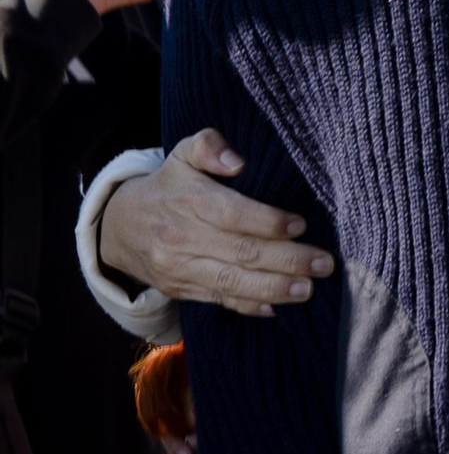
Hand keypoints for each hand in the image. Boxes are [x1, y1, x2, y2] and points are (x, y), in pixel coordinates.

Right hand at [98, 129, 335, 316]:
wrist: (120, 227)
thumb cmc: (169, 186)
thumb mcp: (183, 154)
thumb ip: (209, 145)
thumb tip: (236, 160)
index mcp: (188, 200)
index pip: (233, 214)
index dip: (269, 222)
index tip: (301, 225)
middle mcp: (182, 237)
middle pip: (241, 252)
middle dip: (288, 260)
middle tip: (324, 263)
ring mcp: (180, 268)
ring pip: (232, 282)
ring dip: (275, 289)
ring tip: (308, 289)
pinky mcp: (181, 290)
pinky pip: (219, 301)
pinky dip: (249, 307)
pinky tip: (277, 307)